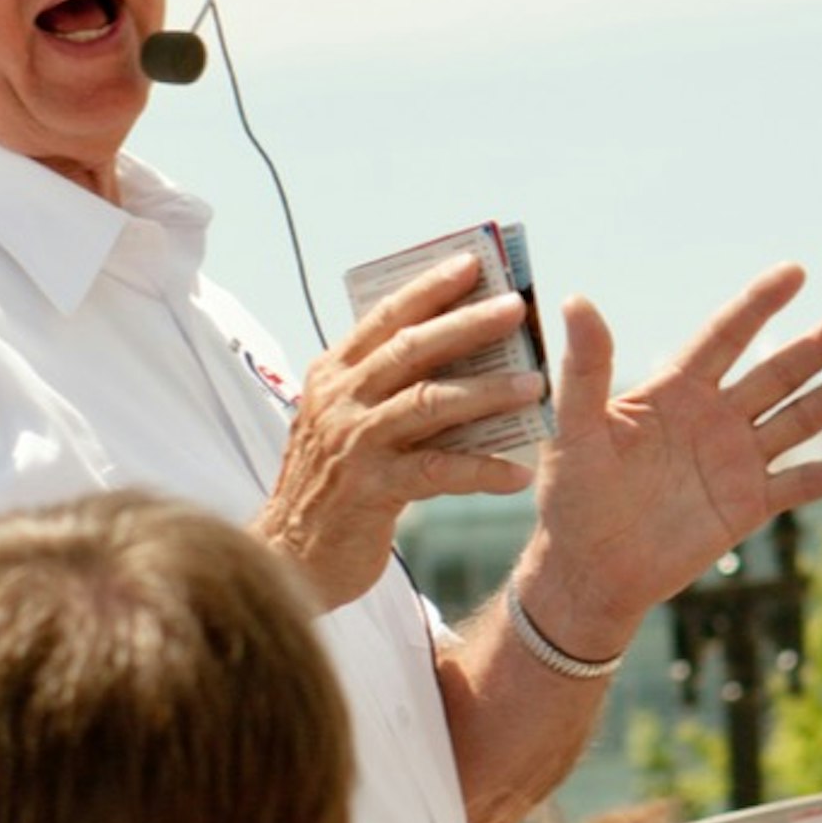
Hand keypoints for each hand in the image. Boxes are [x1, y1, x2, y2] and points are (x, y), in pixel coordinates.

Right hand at [254, 252, 549, 608]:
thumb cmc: (330, 487)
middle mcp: (339, 400)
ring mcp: (353, 443)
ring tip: (534, 384)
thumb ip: (383, 389)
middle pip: (411, 349)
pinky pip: (437, 471)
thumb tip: (453, 353)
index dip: (429, 288)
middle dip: (467, 324)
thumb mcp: (344, 424)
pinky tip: (519, 474)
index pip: (385, 318)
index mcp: (333, 376)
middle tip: (515, 307)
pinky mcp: (371, 489)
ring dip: (486, 391)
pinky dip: (481, 470)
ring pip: (428, 402)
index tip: (472, 263)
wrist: (288, 559)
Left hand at [525, 266, 821, 652]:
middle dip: (819, 343)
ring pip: (799, 418)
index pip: (724, 336)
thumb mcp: (576, 430)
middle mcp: (713, 418)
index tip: (794, 272)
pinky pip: (803, 485)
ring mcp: (736, 461)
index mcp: (674, 391)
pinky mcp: (748, 505)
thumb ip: (586, 369)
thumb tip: (577, 300)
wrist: (590, 571)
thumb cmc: (571, 499)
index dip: (759, 304)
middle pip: (777, 371)